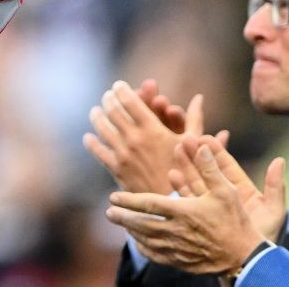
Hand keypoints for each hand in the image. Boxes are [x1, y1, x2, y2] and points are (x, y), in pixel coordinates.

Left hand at [83, 80, 220, 194]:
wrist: (173, 202)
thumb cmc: (187, 171)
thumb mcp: (193, 143)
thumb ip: (195, 118)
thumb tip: (199, 97)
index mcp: (152, 129)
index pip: (128, 100)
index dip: (121, 89)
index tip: (118, 85)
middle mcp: (134, 138)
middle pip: (112, 110)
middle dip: (108, 99)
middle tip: (107, 96)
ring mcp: (123, 153)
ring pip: (101, 128)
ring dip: (97, 116)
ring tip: (96, 112)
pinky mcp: (116, 169)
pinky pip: (98, 151)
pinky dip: (92, 142)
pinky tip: (89, 137)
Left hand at [108, 143, 269, 275]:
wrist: (245, 256)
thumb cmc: (236, 221)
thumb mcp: (226, 190)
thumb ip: (209, 167)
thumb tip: (198, 142)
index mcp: (183, 212)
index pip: (148, 205)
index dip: (128, 201)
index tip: (113, 197)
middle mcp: (175, 232)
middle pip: (141, 225)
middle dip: (123, 218)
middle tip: (108, 212)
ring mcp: (177, 249)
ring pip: (147, 241)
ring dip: (132, 232)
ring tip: (121, 224)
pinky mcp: (182, 261)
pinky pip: (157, 256)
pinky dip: (145, 249)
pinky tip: (140, 244)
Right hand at [168, 137, 287, 243]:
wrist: (248, 265)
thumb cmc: (263, 239)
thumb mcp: (274, 211)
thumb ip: (275, 186)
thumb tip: (280, 161)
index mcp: (243, 193)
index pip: (228, 168)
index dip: (217, 152)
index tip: (206, 138)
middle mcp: (226, 199)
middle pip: (209, 172)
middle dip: (197, 155)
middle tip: (186, 138)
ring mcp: (212, 209)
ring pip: (196, 183)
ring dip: (186, 167)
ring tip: (176, 150)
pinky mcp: (200, 220)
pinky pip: (188, 201)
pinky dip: (180, 189)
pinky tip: (172, 175)